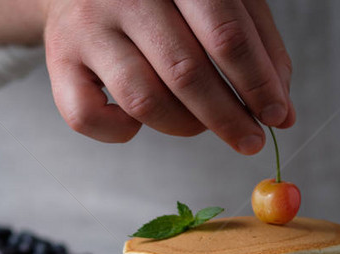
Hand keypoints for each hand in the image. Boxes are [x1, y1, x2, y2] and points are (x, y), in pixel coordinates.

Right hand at [42, 0, 294, 152]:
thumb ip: (256, 44)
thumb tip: (281, 110)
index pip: (226, 34)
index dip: (258, 83)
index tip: (278, 117)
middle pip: (186, 71)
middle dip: (228, 117)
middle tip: (250, 140)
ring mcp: (87, 27)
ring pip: (144, 100)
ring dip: (184, 126)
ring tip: (201, 124)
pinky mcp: (58, 61)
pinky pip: (88, 118)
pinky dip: (122, 133)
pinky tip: (139, 122)